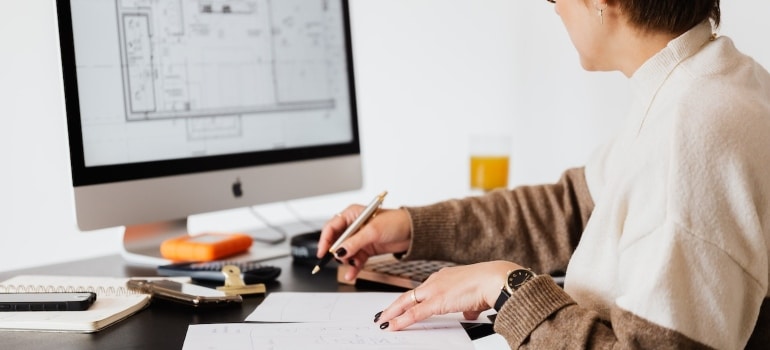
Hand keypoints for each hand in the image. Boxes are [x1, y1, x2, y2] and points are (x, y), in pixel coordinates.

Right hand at [317, 206, 411, 280]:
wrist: (413, 232)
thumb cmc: (396, 222)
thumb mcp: (373, 231)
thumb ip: (354, 242)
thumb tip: (339, 251)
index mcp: (352, 214)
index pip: (332, 227)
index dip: (325, 239)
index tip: (323, 252)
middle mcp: (353, 226)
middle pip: (336, 241)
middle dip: (336, 252)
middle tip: (338, 260)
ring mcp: (359, 238)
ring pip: (345, 252)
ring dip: (346, 261)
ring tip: (350, 266)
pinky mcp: (366, 249)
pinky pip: (355, 259)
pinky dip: (353, 267)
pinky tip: (351, 274)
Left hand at [374, 260, 522, 330]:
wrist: (494, 280)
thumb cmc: (489, 285)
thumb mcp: (475, 298)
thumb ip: (468, 306)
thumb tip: (468, 312)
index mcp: (445, 277)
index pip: (422, 290)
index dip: (410, 299)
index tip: (402, 305)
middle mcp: (436, 280)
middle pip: (410, 295)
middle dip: (395, 305)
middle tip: (383, 313)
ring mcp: (434, 290)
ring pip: (407, 302)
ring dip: (393, 312)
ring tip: (383, 321)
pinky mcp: (436, 301)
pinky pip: (414, 313)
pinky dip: (401, 320)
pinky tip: (392, 325)